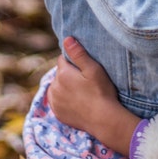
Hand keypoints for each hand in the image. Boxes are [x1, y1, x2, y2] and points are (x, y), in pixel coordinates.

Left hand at [47, 36, 140, 155]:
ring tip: (81, 91)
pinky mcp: (57, 113)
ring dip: (64, 86)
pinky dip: (63, 99)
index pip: (63, 59)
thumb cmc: (101, 91)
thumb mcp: (93, 69)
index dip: (74, 61)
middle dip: (68, 74)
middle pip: (59, 73)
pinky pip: (56, 100)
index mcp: (62, 73)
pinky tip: (76, 101)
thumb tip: (66, 39)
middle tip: (85, 81)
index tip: (84, 68)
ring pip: (57, 86)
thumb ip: (78, 53)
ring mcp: (54, 101)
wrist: (103, 119)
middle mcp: (54, 87)